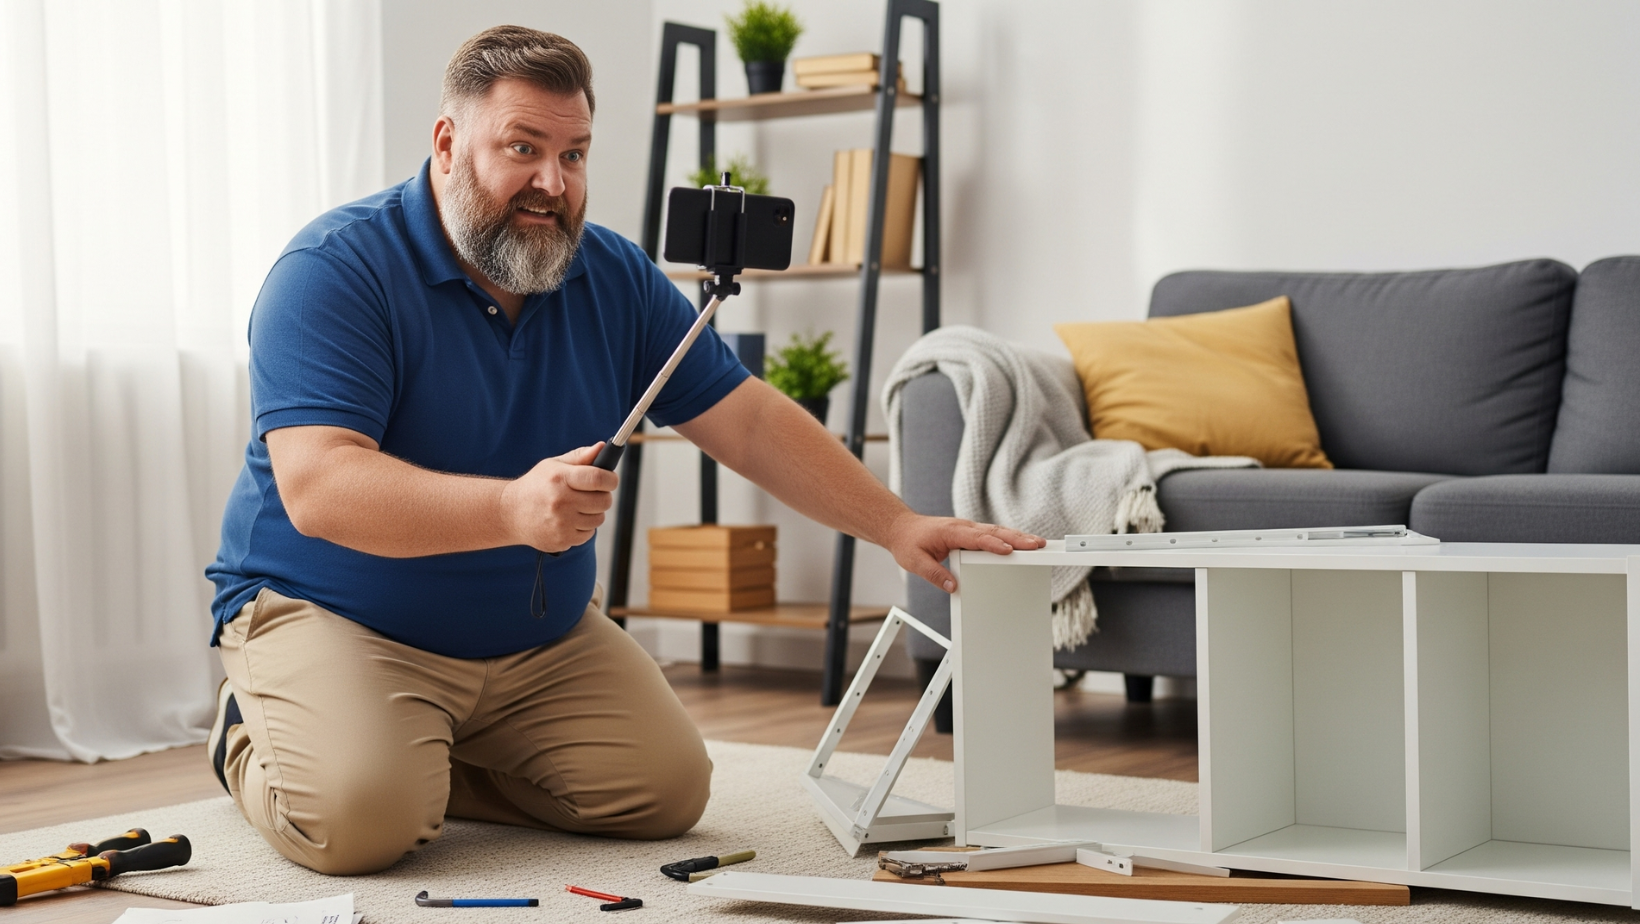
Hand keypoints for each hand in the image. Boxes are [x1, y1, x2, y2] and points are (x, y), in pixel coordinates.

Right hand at [501, 444, 619, 552]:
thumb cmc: (536, 486)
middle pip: (604, 501)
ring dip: (594, 513)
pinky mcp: (561, 540)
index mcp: (560, 479)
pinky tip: (570, 520)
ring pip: (598, 519)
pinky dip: (584, 527)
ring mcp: (561, 523)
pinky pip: (588, 534)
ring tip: (578, 507)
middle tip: (593, 493)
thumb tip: (603, 447)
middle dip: (603, 496)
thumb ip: (580, 456)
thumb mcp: (554, 465)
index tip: (610, 480)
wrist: (510, 513)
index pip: (598, 478)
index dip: (611, 479)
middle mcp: (560, 501)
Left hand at [884, 513, 1045, 593]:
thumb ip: (933, 574)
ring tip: (1038, 544)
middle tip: (1038, 544)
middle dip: (1018, 538)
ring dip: (1018, 537)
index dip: (994, 545)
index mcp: (951, 532)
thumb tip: (952, 586)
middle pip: (995, 532)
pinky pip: (993, 534)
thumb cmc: (908, 542)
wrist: (902, 528)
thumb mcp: (914, 561)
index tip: (1009, 551)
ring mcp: (968, 529)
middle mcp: (963, 527)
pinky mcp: (970, 533)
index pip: (977, 538)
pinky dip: (1009, 538)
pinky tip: (1022, 544)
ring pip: (997, 531)